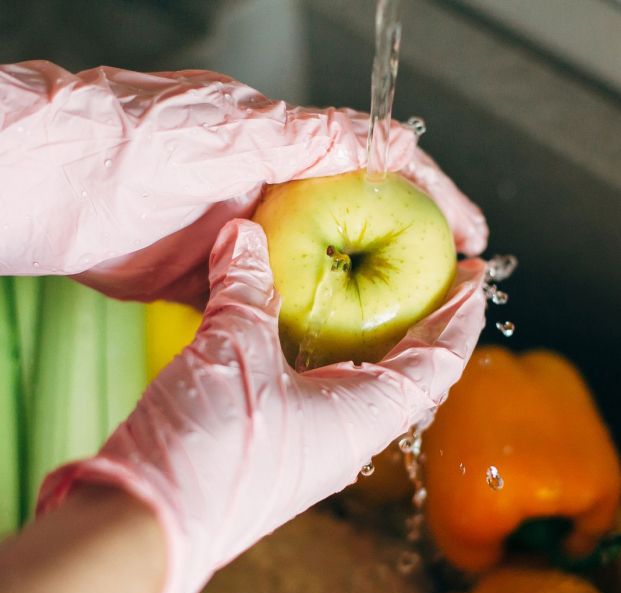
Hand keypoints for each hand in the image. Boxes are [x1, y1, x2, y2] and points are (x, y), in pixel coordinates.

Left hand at [0, 62, 485, 308]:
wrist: (56, 191)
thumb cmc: (137, 141)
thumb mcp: (233, 126)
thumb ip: (308, 136)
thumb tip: (385, 141)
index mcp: (286, 154)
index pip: (379, 171)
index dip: (434, 198)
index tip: (473, 233)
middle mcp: (273, 197)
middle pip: (357, 228)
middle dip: (404, 257)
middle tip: (446, 290)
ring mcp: (245, 242)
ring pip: (317, 273)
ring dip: (354, 298)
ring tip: (398, 329)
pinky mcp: (215, 280)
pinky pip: (270, 304)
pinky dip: (298, 321)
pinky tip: (325, 344)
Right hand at [38, 219, 486, 592]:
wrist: (146, 525)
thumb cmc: (209, 452)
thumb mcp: (233, 354)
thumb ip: (244, 288)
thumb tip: (244, 234)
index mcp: (361, 418)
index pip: (438, 363)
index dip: (461, 316)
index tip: (476, 275)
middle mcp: (347, 433)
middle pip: (407, 371)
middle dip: (423, 321)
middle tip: (429, 274)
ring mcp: (311, 439)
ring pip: (361, 379)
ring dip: (373, 335)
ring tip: (372, 291)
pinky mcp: (274, 439)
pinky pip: (317, 385)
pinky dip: (323, 348)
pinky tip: (305, 323)